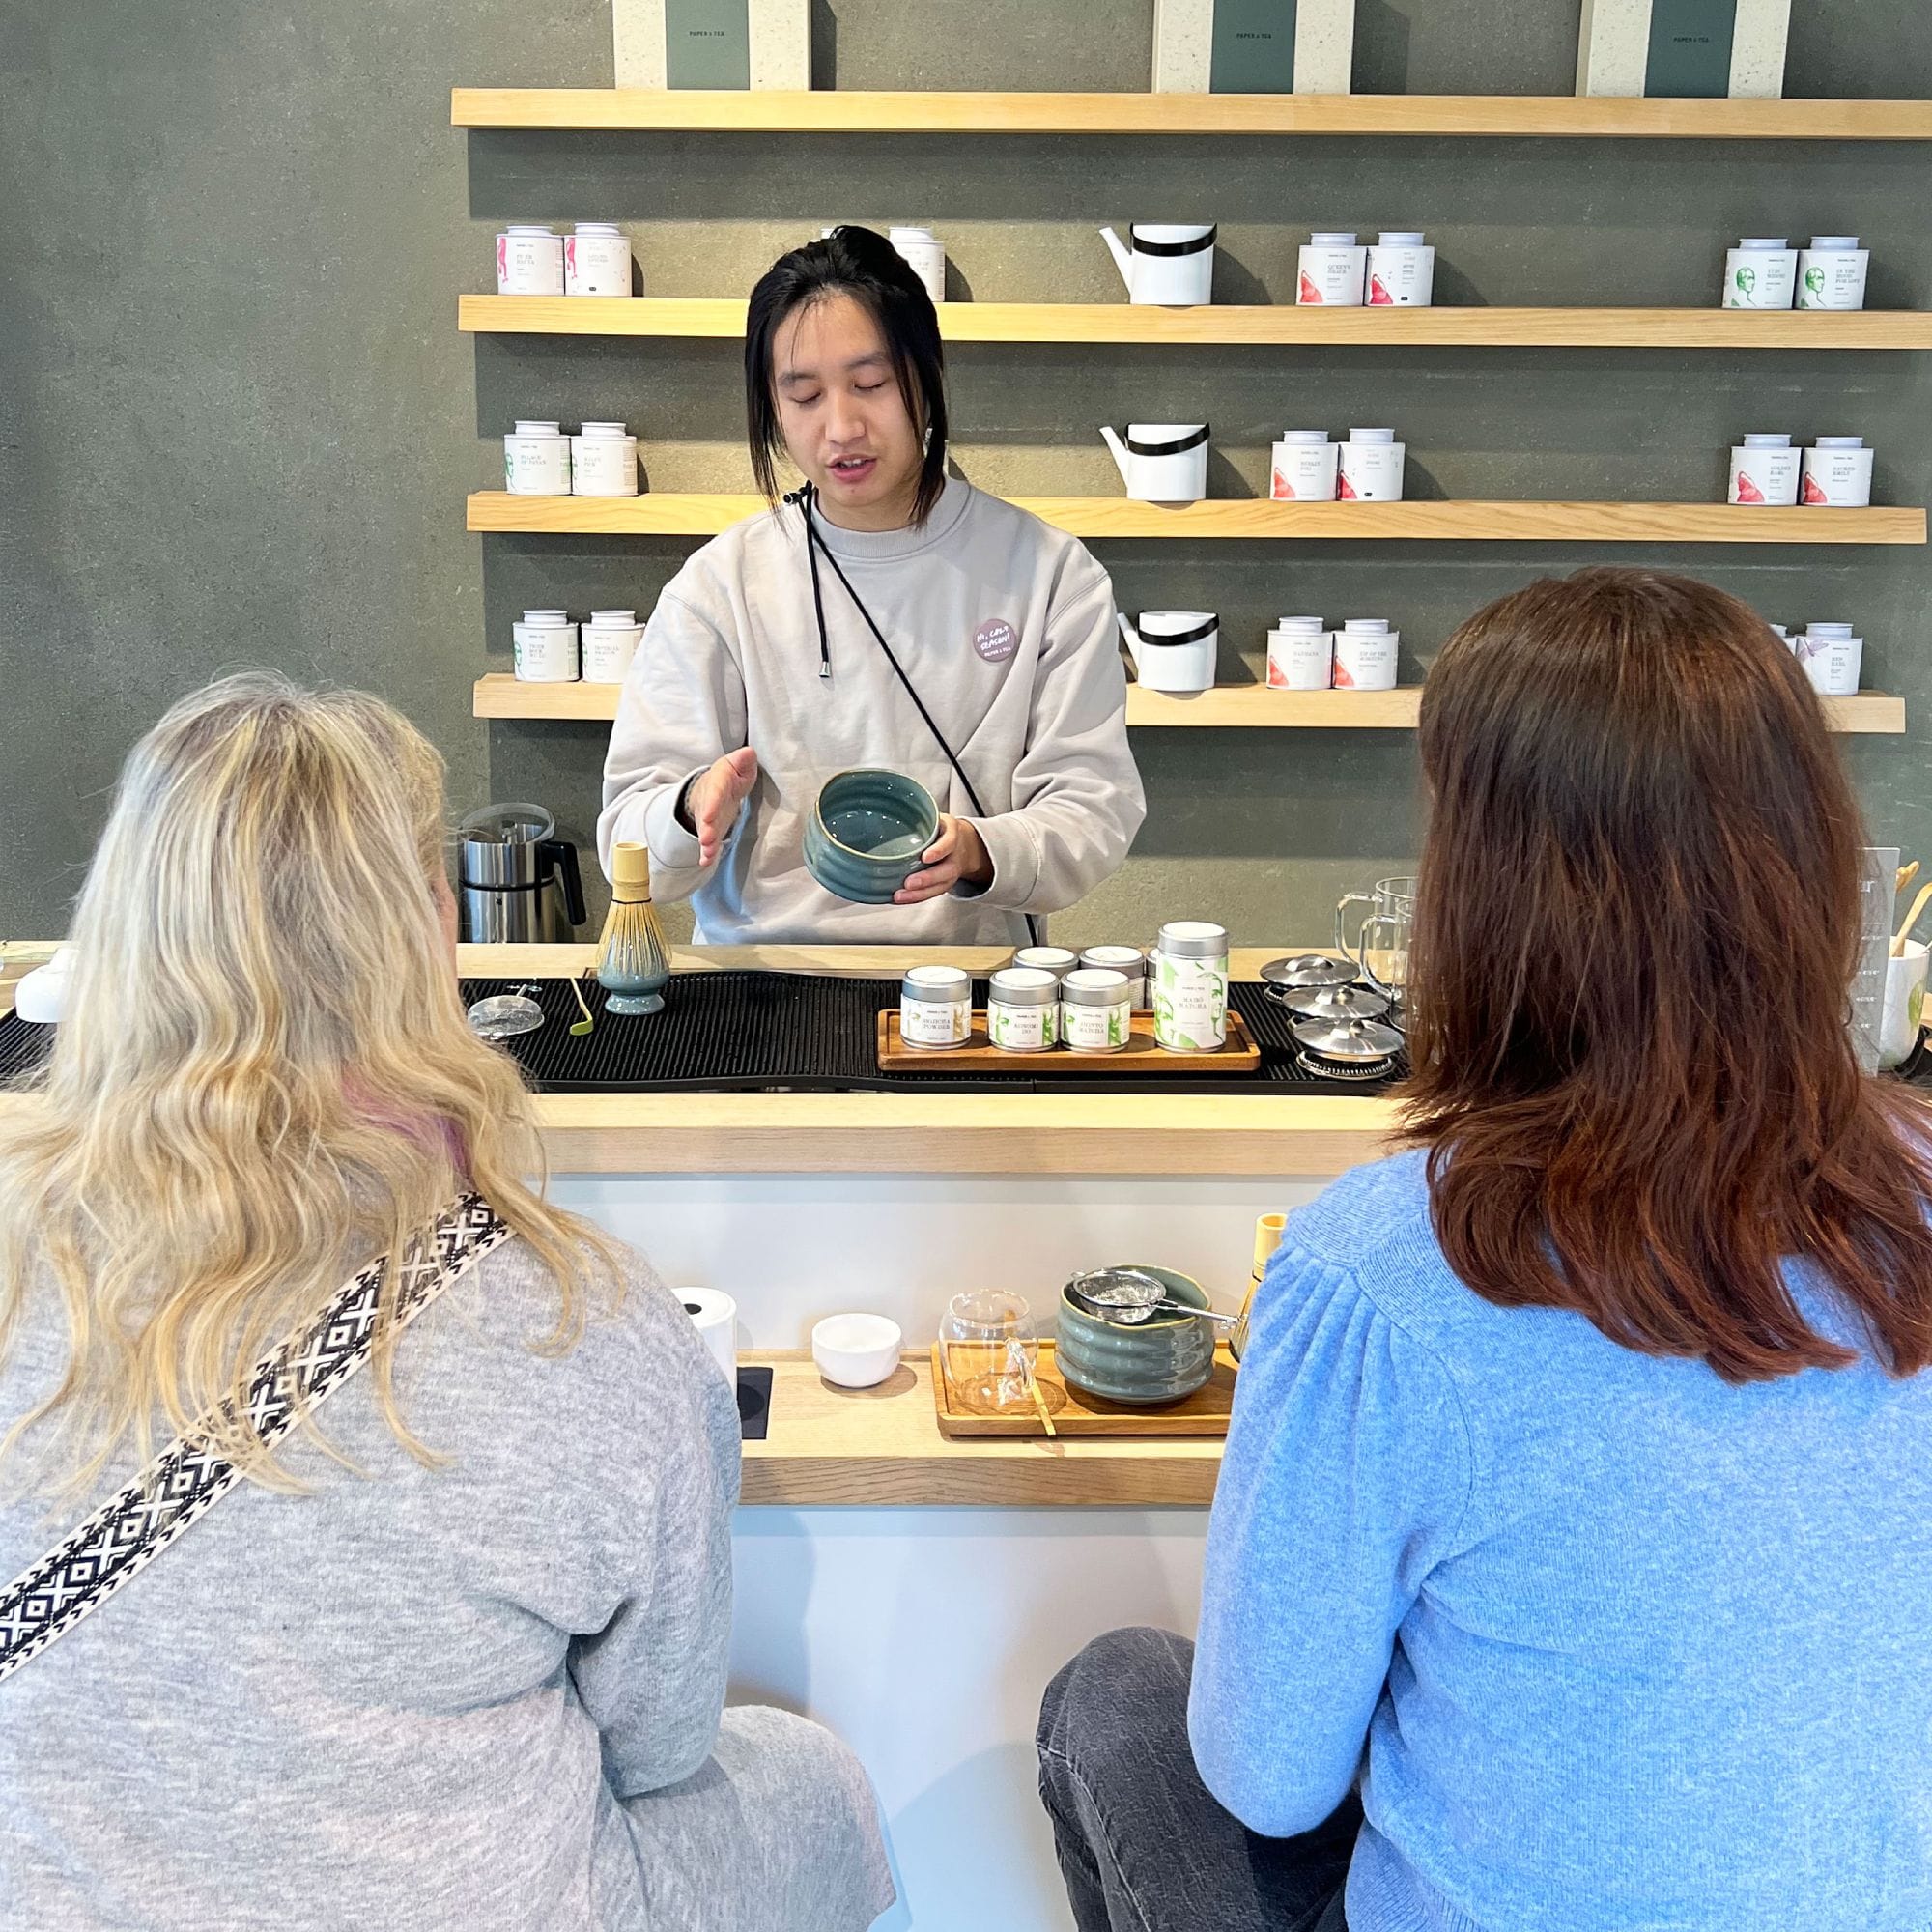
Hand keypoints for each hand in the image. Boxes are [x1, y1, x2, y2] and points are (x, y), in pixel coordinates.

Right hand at [681, 748, 758, 865]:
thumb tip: (749, 753)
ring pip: (706, 831)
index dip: (712, 804)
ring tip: (708, 852)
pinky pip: (709, 843)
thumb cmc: (729, 776)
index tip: (709, 816)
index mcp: (718, 784)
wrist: (711, 787)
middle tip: (706, 839)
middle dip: (707, 828)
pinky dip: (707, 853)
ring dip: (707, 843)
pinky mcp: (713, 831)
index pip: (716, 794)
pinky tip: (705, 862)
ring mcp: (710, 819)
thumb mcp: (736, 764)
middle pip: (708, 816)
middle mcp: (711, 803)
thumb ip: (743, 759)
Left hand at [896, 815, 992, 904]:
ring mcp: (950, 872)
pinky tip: (901, 898)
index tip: (926, 857)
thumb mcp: (935, 816)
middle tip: (909, 883)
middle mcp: (954, 856)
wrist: (963, 843)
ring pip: (939, 887)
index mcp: (952, 834)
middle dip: (927, 879)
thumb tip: (889, 810)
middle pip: (946, 871)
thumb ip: (919, 814)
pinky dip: (916, 897)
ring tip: (900, 896)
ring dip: (919, 894)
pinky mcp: (943, 884)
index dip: (938, 851)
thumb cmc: (941, 829)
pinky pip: (932, 893)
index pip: (948, 842)